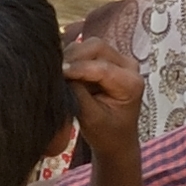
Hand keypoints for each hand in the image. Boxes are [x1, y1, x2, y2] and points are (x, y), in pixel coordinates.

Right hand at [62, 44, 143, 166]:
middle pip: (97, 47)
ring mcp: (119, 60)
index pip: (102, 68)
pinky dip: (73, 57)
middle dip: (73, 56)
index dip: (77, 68)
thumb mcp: (90, 118)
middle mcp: (129, 66)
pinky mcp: (108, 59)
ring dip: (72, 56)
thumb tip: (60, 73)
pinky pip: (88, 50)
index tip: (57, 73)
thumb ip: (77, 94)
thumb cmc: (107, 134)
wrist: (116, 140)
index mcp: (131, 83)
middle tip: (54, 70)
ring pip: (91, 45)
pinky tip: (63, 69)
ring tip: (57, 71)